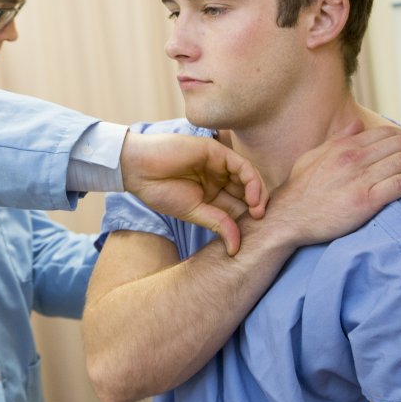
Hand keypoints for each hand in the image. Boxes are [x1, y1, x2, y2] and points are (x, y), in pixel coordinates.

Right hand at [120, 132, 267, 254]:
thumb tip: (236, 250)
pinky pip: (242, 167)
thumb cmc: (159, 190)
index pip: (239, 207)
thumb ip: (218, 224)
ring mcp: (219, 165)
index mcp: (212, 195)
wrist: (138, 169)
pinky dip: (252, 181)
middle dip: (258, 208)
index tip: (254, 238)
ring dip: (259, 196)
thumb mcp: (193, 212)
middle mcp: (218, 179)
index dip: (249, 221)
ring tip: (258, 213)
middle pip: (248, 193)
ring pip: (250, 179)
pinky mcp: (217, 152)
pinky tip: (253, 198)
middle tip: (262, 225)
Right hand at [266, 120, 400, 247]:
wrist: (286, 219)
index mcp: (343, 148)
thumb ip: (336, 140)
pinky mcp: (365, 201)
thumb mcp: (312, 158)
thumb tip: (357, 123)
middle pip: (400, 143)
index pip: (386, 133)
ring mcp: (359, 179)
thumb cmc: (298, 192)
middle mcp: (353, 159)